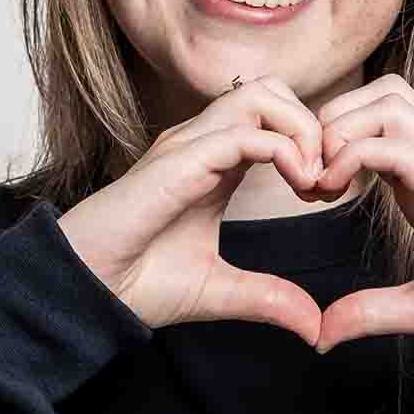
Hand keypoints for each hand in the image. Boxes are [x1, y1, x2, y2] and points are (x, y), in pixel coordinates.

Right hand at [57, 81, 328, 345]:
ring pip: (263, 95)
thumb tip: (313, 324)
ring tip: (312, 180)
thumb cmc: (136, 284)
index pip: (274, 117)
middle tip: (325, 180)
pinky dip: (285, 150)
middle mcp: (201, 143)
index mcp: (213, 163)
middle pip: (273, 89)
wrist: (87, 292)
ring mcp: (188, 146)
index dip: (312, 144)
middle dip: (313, 126)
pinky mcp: (179, 162)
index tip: (326, 192)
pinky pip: (245, 133)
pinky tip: (298, 186)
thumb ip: (268, 298)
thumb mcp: (221, 292)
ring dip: (303, 131)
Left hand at [307, 76, 413, 348]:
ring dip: (343, 128)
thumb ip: (366, 312)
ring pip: (390, 99)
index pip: (380, 114)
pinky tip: (333, 190)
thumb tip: (322, 334)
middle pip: (385, 89)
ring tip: (324, 178)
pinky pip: (391, 144)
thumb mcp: (413, 306)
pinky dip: (351, 155)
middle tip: (312, 172)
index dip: (335, 135)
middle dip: (336, 117)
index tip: (310, 187)